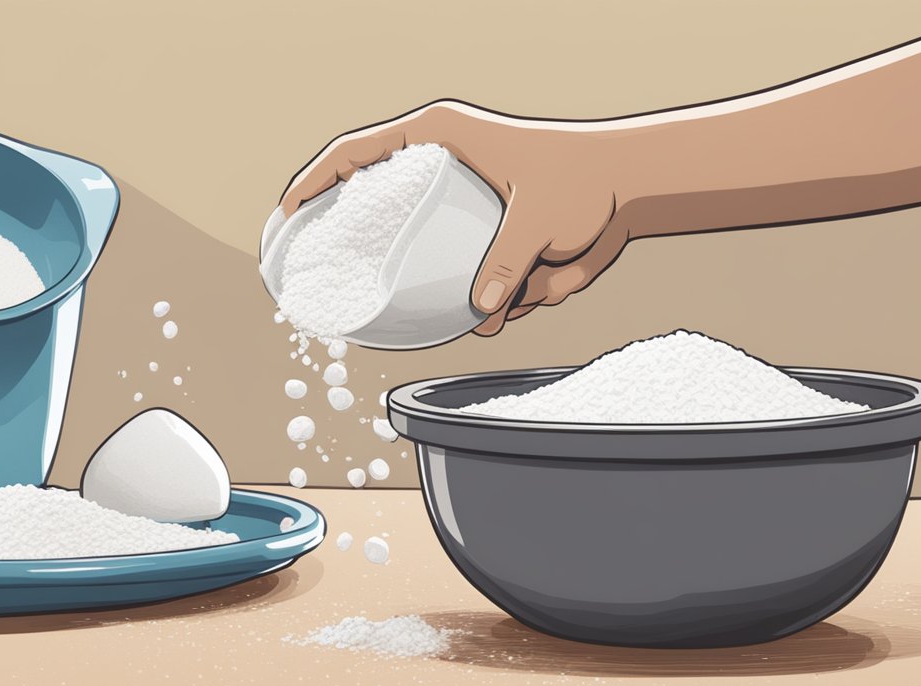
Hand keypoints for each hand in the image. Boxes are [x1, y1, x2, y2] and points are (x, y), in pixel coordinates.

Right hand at [280, 101, 631, 335]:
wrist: (633, 187)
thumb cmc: (585, 178)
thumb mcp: (540, 215)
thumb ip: (506, 261)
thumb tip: (481, 313)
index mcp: (439, 138)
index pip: (356, 153)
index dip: (315, 182)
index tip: (288, 216)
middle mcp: (443, 170)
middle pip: (380, 208)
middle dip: (384, 253)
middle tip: (357, 282)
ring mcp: (462, 209)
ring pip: (432, 262)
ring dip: (478, 288)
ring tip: (536, 276)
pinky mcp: (485, 239)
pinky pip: (472, 283)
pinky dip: (506, 300)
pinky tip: (548, 284)